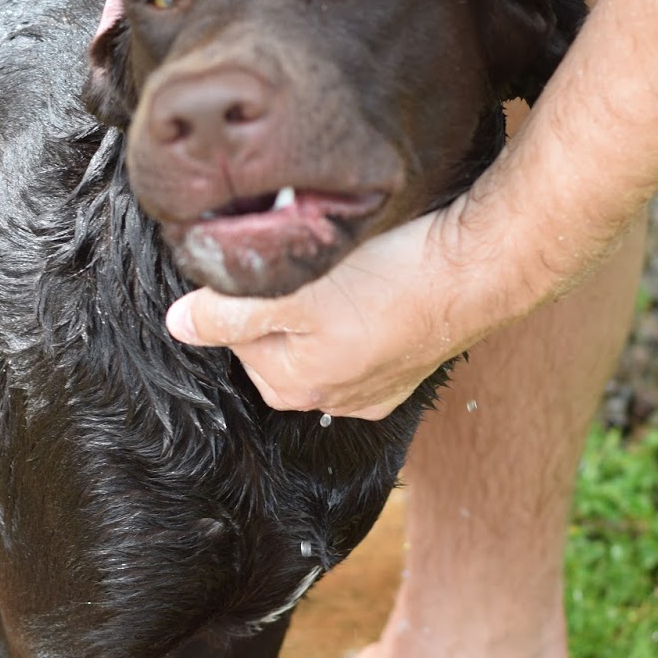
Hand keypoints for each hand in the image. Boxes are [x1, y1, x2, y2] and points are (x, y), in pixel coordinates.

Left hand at [166, 198, 547, 418]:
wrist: (480, 271)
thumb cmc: (389, 280)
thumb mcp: (291, 291)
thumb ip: (227, 311)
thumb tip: (178, 324)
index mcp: (292, 386)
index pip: (235, 333)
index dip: (245, 289)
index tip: (270, 257)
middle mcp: (331, 400)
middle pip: (276, 338)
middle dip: (283, 298)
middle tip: (309, 257)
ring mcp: (374, 388)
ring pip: (321, 335)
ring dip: (323, 302)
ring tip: (346, 268)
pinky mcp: (407, 367)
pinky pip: (363, 339)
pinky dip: (362, 313)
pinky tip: (376, 286)